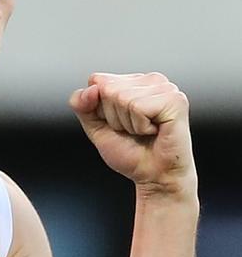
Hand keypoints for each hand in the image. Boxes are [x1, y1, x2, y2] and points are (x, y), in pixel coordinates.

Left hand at [69, 72, 196, 197]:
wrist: (154, 177)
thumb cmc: (130, 152)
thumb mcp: (94, 126)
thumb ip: (81, 104)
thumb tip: (90, 89)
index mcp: (132, 81)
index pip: (96, 80)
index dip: (100, 108)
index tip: (118, 123)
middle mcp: (149, 79)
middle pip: (107, 89)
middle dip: (114, 117)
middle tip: (134, 131)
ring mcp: (164, 87)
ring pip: (121, 97)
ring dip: (128, 123)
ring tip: (144, 132)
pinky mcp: (175, 100)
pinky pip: (137, 107)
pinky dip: (140, 126)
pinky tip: (154, 131)